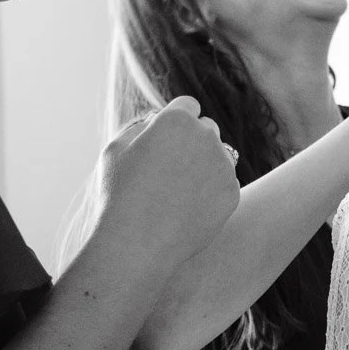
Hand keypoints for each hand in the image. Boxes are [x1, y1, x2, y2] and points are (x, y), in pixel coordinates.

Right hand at [94, 95, 240, 268]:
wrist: (137, 243)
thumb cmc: (120, 194)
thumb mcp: (116, 150)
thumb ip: (140, 126)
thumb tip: (157, 120)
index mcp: (178, 120)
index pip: (187, 106)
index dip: (174, 122)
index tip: (163, 140)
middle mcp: (207, 137)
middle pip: (206, 129)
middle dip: (191, 141)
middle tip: (167, 168)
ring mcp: (224, 166)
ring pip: (219, 156)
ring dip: (203, 165)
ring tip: (175, 191)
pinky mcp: (232, 192)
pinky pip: (224, 183)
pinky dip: (210, 191)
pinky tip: (187, 208)